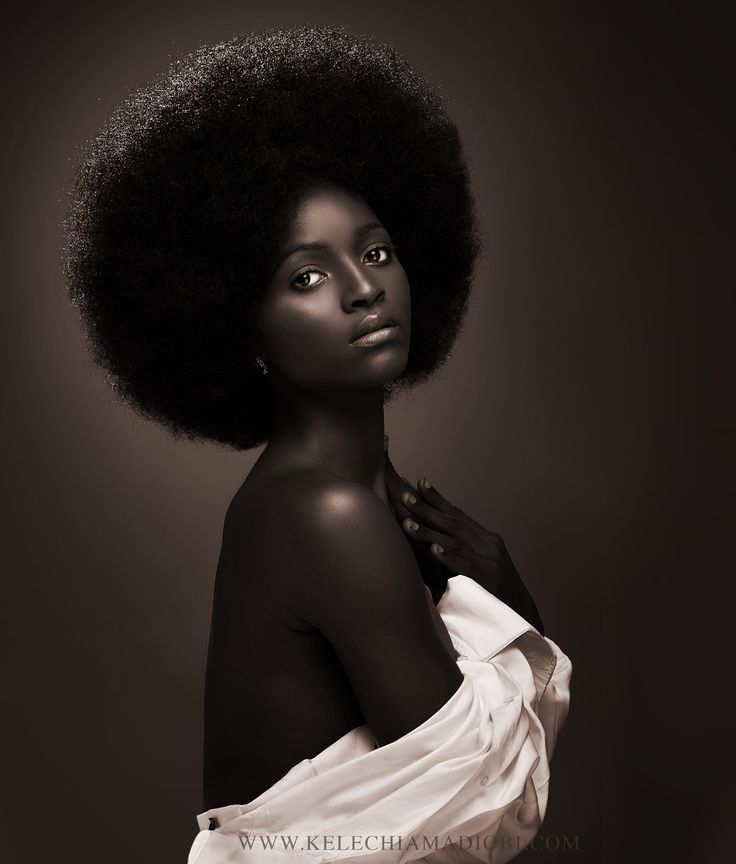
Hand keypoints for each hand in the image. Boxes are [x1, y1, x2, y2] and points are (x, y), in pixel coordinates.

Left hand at [383, 436, 544, 634]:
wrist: (522, 614)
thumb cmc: (496, 588)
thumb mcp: (484, 560)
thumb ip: (465, 544)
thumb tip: (442, 527)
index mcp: (486, 538)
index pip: (458, 514)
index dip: (438, 498)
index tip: (419, 482)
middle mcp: (487, 546)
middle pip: (452, 523)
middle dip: (427, 508)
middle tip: (404, 495)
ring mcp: (487, 563)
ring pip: (453, 543)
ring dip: (429, 532)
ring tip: (408, 523)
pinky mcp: (485, 583)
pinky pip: (464, 568)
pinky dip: (448, 558)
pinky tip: (433, 549)